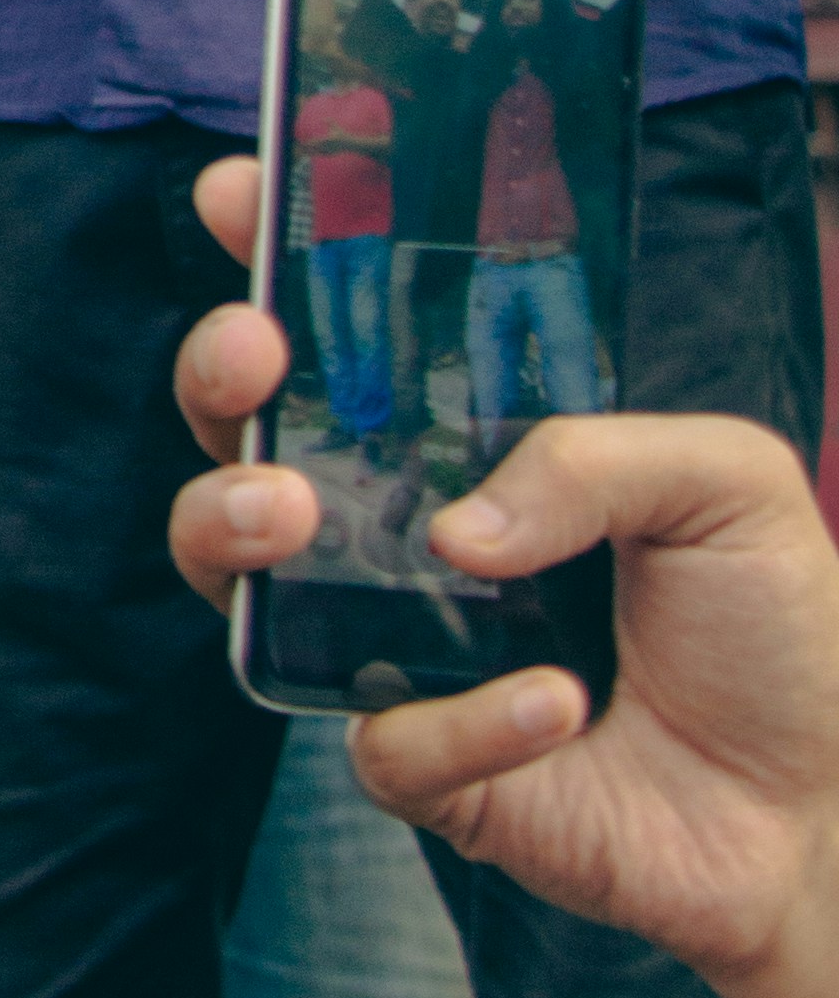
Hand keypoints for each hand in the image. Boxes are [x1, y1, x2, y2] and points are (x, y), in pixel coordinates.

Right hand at [168, 156, 838, 997]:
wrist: (813, 807)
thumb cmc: (770, 627)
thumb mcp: (728, 480)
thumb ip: (598, 457)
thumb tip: (459, 529)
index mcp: (474, 437)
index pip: (355, 329)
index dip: (285, 253)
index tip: (242, 190)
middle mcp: (407, 524)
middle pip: (247, 430)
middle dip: (219, 375)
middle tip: (255, 359)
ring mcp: (391, 638)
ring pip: (235, 574)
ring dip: (230, 522)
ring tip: (296, 514)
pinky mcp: (417, 760)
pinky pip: (384, 739)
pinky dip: (467, 720)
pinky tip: (558, 702)